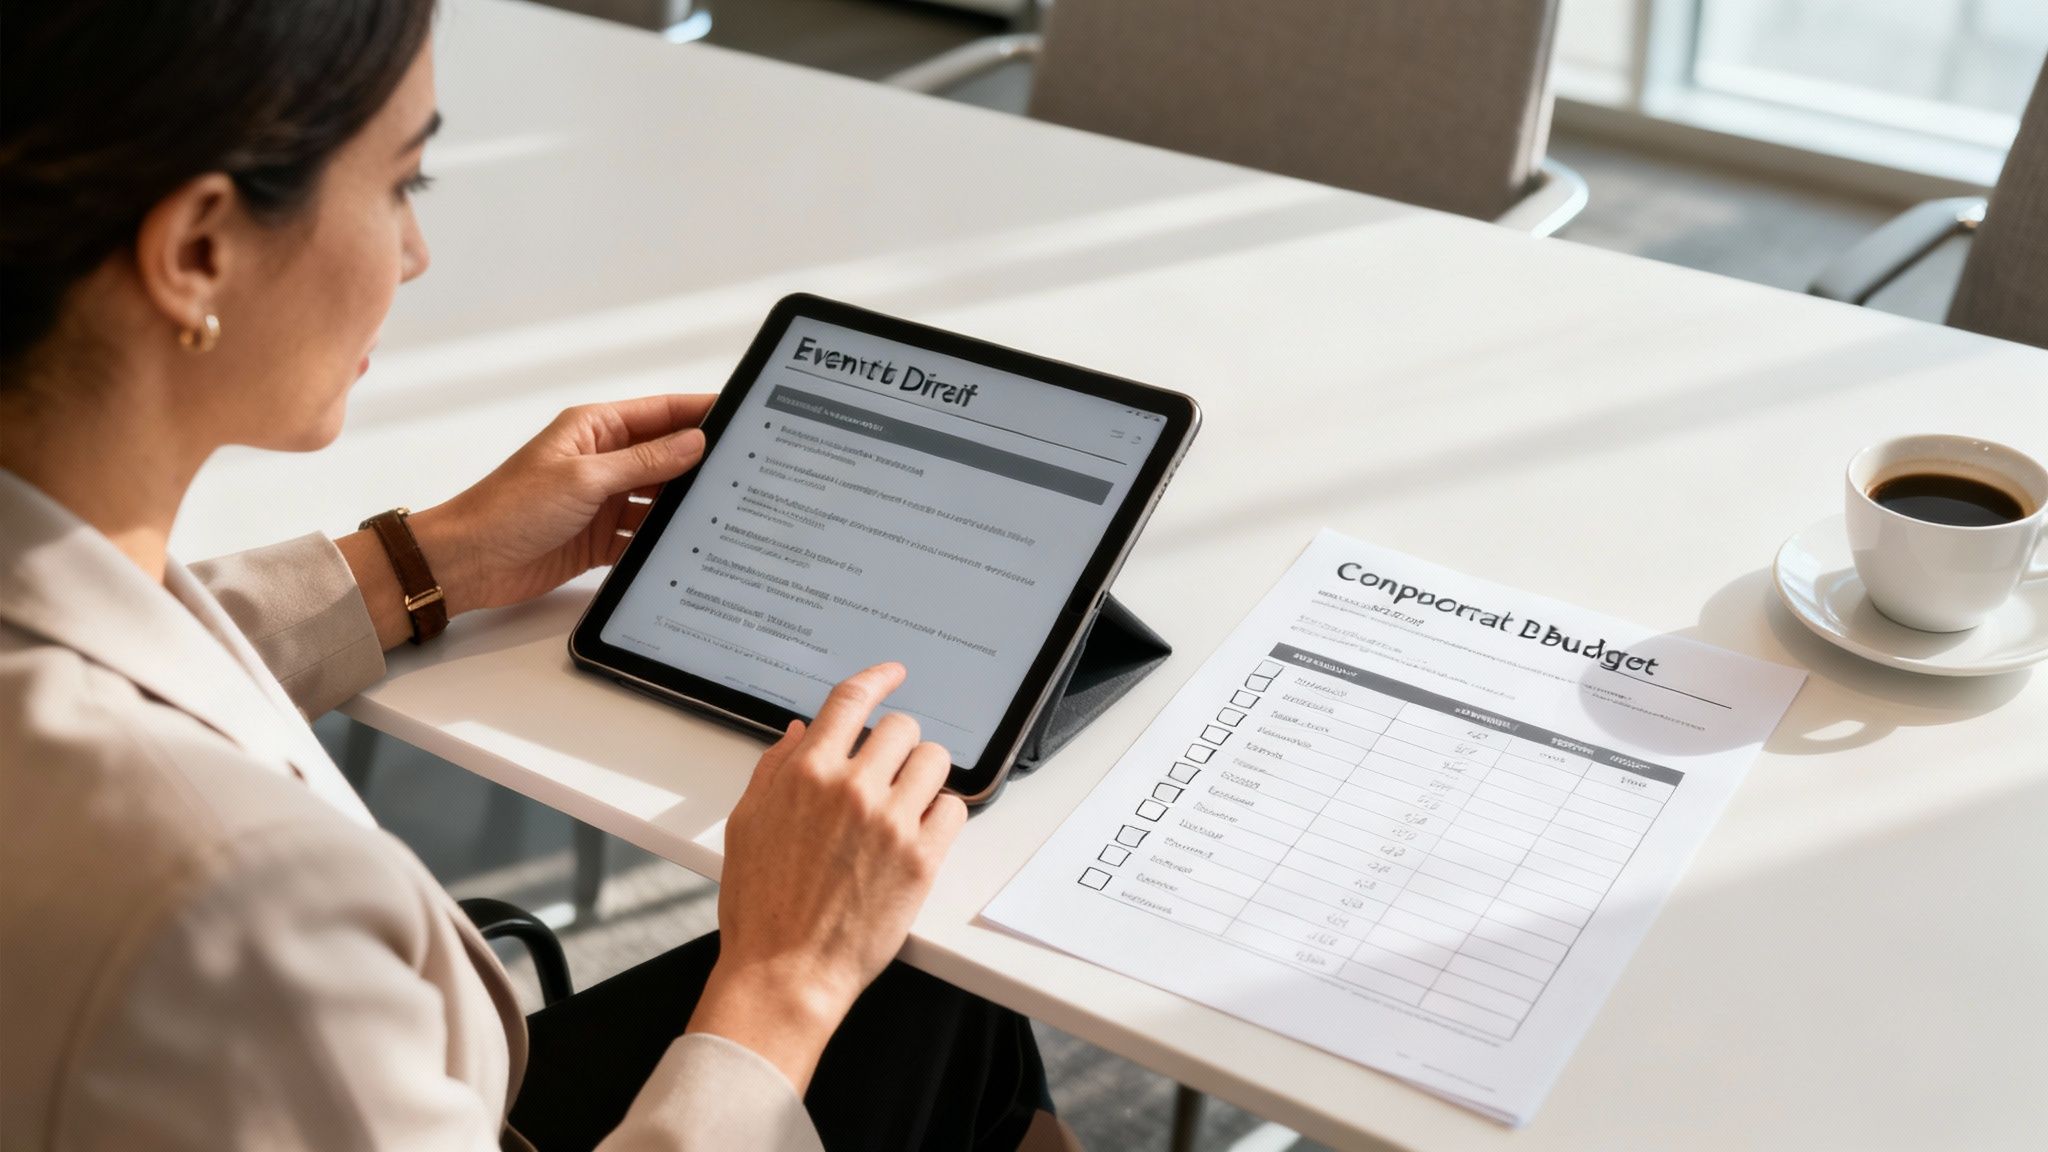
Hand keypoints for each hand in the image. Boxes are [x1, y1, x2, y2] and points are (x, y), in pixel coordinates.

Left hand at [409, 394, 713, 615]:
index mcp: (595, 429)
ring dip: (682, 507)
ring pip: (658, 499)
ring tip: (723, 512)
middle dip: (701, 463)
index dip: (701, 412)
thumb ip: (643, 461)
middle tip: (745, 470)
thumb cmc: (509, 509)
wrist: (468, 562)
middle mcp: (602, 461)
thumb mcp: (584, 478)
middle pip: (666, 456)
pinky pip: (642, 536)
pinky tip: (687, 549)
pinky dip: (660, 542)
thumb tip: (694, 441)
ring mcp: (602, 501)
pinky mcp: (599, 538)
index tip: (741, 414)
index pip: (661, 413)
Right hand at [686, 663, 967, 1092]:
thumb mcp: (746, 824)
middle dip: (897, 744)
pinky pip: (954, 807)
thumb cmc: (760, 906)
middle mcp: (852, 789)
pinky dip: (941, 813)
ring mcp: (892, 822)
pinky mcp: (923, 858)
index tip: (894, 673)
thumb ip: (774, 770)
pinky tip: (920, 831)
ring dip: (924, 774)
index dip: (878, 678)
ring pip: (935, 760)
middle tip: (888, 772)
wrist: (787, 971)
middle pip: (902, 728)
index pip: (852, 700)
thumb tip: (799, 732)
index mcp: (806, 774)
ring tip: (908, 801)